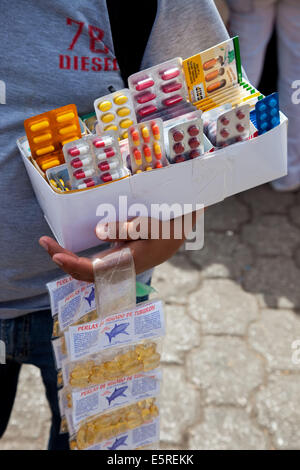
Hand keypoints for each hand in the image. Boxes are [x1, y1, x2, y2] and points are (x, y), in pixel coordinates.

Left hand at [39, 214, 199, 281]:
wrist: (184, 228)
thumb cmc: (170, 225)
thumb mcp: (151, 224)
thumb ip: (125, 228)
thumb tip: (97, 232)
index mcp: (130, 262)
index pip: (94, 270)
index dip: (72, 264)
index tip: (55, 253)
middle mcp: (122, 266)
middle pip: (86, 272)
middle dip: (63, 259)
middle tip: (44, 242)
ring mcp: (121, 261)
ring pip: (89, 268)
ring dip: (69, 258)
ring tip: (51, 243)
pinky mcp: (122, 255)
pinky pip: (96, 261)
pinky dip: (80, 255)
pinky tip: (71, 246)